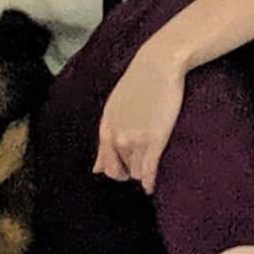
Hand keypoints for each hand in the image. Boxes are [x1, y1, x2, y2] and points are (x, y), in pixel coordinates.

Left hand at [94, 41, 187, 190]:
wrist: (157, 66)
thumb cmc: (137, 84)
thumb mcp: (113, 110)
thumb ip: (105, 140)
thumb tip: (96, 169)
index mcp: (106, 129)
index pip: (105, 164)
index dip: (115, 170)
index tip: (124, 170)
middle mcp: (117, 138)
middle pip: (120, 171)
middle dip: (128, 173)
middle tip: (138, 169)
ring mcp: (136, 140)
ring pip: (135, 172)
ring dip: (141, 173)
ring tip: (150, 170)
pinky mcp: (155, 140)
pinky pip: (149, 170)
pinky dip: (149, 181)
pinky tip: (150, 186)